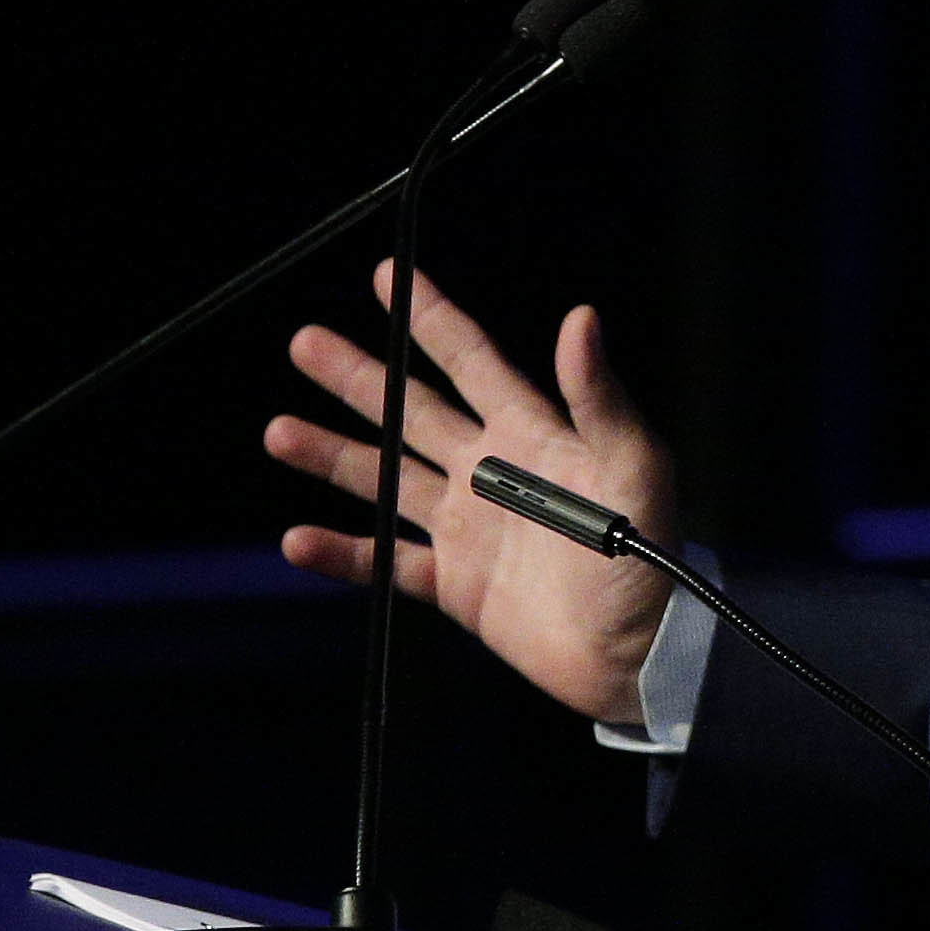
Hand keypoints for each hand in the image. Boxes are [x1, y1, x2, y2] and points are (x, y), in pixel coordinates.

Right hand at [265, 268, 676, 726]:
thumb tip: (580, 317)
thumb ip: (600, 397)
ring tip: (279, 430)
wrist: (639, 654)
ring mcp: (468, 528)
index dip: (432, 319)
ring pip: (386, 480)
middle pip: (412, 411)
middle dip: (360, 377)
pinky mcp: (456, 585)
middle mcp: (491, 473)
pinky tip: (297, 539)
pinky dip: (343, 552)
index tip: (389, 276)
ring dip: (333, 455)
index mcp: (532, 435)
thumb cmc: (650, 557)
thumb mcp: (636, 467)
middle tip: (304, 343)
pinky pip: (386, 563)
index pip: (471, 362)